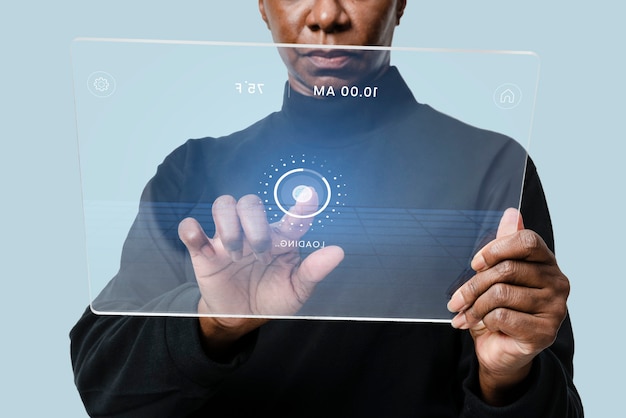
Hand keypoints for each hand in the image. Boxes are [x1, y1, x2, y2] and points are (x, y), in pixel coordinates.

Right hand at [178, 188, 343, 352]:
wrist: (243, 317)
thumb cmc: (273, 297)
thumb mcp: (297, 289)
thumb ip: (314, 270)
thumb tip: (338, 252)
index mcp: (281, 238)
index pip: (293, 216)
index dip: (302, 205)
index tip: (310, 196)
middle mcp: (254, 231)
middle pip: (250, 203)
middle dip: (255, 225)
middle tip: (260, 253)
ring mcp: (227, 238)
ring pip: (223, 205)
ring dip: (229, 226)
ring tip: (235, 255)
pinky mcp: (203, 252)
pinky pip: (190, 229)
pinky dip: (191, 230)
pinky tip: (201, 244)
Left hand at [447, 208, 569, 404]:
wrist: (500, 350)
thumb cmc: (498, 309)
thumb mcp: (495, 274)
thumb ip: (504, 245)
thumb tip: (512, 213)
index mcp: (546, 262)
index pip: (527, 241)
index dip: (496, 248)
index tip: (475, 263)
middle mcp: (557, 282)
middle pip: (507, 269)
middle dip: (473, 285)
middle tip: (456, 299)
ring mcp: (555, 308)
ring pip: (501, 294)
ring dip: (474, 306)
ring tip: (464, 315)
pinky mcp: (545, 332)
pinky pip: (503, 316)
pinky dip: (484, 320)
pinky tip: (481, 325)